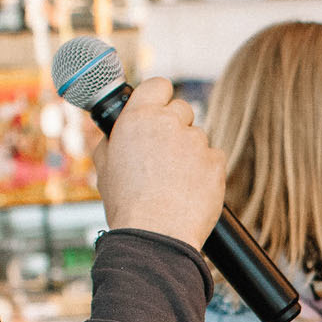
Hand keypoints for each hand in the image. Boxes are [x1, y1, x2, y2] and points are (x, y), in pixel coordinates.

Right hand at [93, 77, 225, 249]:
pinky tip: (191, 190)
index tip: (159, 108)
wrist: (155, 235)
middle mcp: (168, 123)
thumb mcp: (105, 169)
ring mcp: (195, 142)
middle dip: (176, 127)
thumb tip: (112, 133)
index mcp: (137, 119)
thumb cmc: (127, 206)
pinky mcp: (216, 162)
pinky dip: (206, 171)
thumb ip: (111, 142)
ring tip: (175, 182)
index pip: (158, 85)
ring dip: (190, 153)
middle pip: (182, 109)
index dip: (159, 96)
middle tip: (165, 155)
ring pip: (197, 137)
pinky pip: (214, 158)